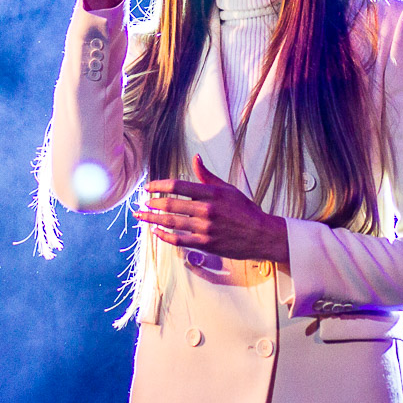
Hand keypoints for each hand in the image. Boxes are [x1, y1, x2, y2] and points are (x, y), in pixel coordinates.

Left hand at [136, 155, 291, 262]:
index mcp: (213, 193)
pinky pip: (180, 240)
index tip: (148, 187)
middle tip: (141, 204)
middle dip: (152, 204)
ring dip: (153, 220)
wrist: (262, 235)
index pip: (179, 186)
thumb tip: (195, 159)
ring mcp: (206, 228)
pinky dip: (165, 236)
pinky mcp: (207, 244)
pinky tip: (156, 232)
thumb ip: (207, 176)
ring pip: (172, 223)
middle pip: (171, 205)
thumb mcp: (228, 189)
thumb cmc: (245, 211)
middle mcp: (208, 210)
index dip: (159, 186)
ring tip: (141, 217)